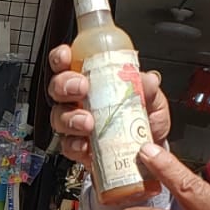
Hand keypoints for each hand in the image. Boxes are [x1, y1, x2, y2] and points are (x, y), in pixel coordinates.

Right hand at [46, 45, 171, 169]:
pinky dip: (73, 144)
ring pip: (58, 116)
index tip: (67, 57)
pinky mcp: (76, 147)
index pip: (68, 63)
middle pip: (57, 87)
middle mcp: (78, 100)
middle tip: (82, 88)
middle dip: (64, 85)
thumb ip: (148, 89)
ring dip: (70, 118)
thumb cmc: (145, 120)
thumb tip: (148, 80)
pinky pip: (66, 145)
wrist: (149, 151)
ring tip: (88, 122)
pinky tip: (85, 145)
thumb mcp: (152, 100)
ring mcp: (74, 124)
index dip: (61, 57)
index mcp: (93, 80)